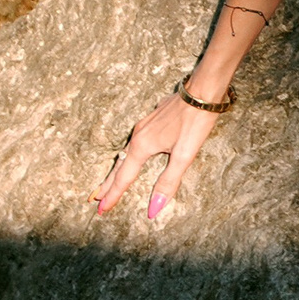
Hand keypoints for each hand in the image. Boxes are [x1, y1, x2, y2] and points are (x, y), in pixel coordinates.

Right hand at [94, 90, 223, 223]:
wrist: (203, 89)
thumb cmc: (195, 122)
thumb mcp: (184, 155)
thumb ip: (168, 182)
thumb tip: (153, 209)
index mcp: (142, 146)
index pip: (124, 177)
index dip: (113, 195)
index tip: (101, 210)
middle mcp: (139, 135)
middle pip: (119, 165)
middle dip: (108, 183)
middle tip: (95, 198)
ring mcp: (145, 125)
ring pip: (126, 151)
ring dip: (117, 168)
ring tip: (110, 181)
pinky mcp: (154, 118)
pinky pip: (135, 141)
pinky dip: (128, 154)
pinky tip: (133, 153)